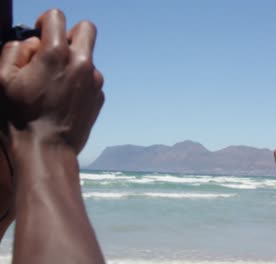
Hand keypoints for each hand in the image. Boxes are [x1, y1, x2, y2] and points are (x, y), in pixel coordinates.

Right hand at [0, 9, 103, 153]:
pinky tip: (64, 99)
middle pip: (86, 29)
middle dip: (69, 34)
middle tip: (54, 53)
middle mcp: (82, 63)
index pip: (56, 16)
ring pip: (87, 57)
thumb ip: (15, 50)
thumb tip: (33, 43)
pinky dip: (79, 82)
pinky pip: (91, 79)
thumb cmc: (20, 118)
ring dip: (73, 63)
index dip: (44, 22)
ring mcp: (95, 81)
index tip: (40, 35)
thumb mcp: (1, 78)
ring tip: (54, 85)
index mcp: (56, 54)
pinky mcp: (100, 96)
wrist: (47, 151)